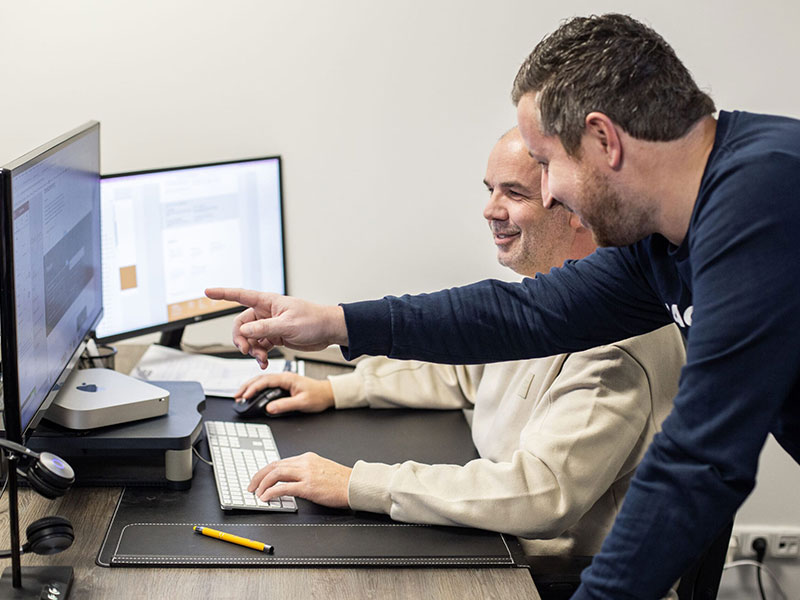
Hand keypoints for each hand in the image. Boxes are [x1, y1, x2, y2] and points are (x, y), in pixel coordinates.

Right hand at [204, 288, 347, 367]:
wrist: (329, 331)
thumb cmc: (314, 321)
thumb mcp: (288, 325)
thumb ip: (265, 328)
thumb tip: (245, 331)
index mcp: (268, 302)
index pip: (241, 295)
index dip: (223, 293)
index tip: (207, 291)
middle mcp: (266, 313)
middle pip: (241, 324)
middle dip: (240, 339)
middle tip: (246, 350)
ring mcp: (270, 326)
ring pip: (249, 338)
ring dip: (251, 350)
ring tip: (261, 358)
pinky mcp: (275, 337)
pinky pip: (259, 346)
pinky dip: (259, 355)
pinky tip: (264, 362)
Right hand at [235, 372, 334, 414]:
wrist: (328, 394)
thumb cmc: (318, 396)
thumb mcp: (303, 403)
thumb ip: (286, 405)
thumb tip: (270, 408)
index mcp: (288, 378)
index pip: (265, 381)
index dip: (253, 388)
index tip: (244, 396)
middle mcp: (284, 377)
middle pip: (260, 378)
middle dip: (247, 386)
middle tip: (236, 396)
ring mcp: (283, 380)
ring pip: (262, 381)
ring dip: (250, 387)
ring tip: (240, 395)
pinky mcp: (283, 385)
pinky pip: (267, 384)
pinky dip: (257, 388)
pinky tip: (252, 393)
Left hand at [248, 452, 351, 508]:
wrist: (355, 485)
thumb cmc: (341, 481)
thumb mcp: (320, 469)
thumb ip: (305, 472)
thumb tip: (289, 482)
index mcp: (307, 458)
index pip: (280, 462)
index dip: (265, 471)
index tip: (258, 479)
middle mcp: (304, 463)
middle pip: (274, 466)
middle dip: (258, 476)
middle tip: (251, 486)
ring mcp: (306, 474)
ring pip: (276, 474)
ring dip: (262, 484)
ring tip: (256, 493)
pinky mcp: (308, 486)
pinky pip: (284, 488)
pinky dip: (271, 492)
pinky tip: (265, 498)